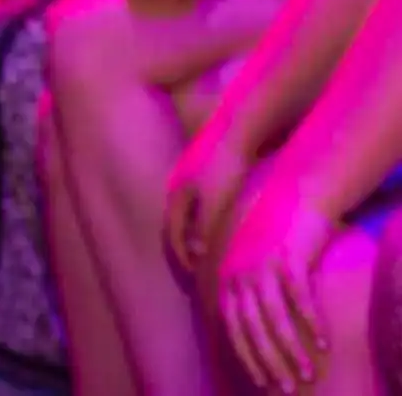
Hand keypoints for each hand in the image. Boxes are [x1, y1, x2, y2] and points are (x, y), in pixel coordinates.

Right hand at [166, 115, 251, 271]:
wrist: (241, 135)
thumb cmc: (225, 170)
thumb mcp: (212, 203)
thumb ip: (202, 230)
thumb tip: (197, 256)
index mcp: (177, 196)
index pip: (172, 235)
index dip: (182, 258)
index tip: (196, 277)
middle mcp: (180, 190)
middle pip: (179, 227)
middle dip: (186, 249)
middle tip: (202, 269)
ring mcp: (194, 183)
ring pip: (192, 218)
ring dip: (198, 237)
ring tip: (214, 254)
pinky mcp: (210, 178)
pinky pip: (205, 209)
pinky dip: (209, 224)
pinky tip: (226, 230)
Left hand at [218, 177, 333, 392]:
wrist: (290, 195)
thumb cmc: (272, 234)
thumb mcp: (249, 259)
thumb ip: (244, 288)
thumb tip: (248, 325)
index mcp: (228, 274)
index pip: (232, 324)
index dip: (246, 354)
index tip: (261, 380)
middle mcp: (241, 271)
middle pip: (253, 326)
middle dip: (268, 360)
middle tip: (285, 388)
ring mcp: (264, 265)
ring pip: (276, 317)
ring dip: (292, 349)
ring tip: (308, 373)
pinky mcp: (289, 258)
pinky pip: (300, 297)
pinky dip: (311, 322)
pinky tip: (324, 342)